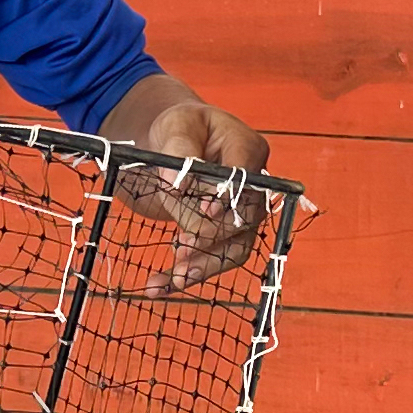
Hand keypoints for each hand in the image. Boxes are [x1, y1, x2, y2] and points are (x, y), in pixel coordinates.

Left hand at [116, 82, 276, 293]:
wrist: (174, 142)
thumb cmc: (180, 127)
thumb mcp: (175, 125)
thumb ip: (178, 149)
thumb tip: (177, 180)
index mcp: (246, 148)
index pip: (245, 178)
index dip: (229, 197)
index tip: (206, 212)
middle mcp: (253, 184)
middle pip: (242, 219)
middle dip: (210, 237)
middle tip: (180, 247)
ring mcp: (241, 212)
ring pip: (234, 248)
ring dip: (203, 267)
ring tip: (172, 279)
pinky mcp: (224, 234)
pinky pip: (215, 260)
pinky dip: (189, 274)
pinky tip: (160, 286)